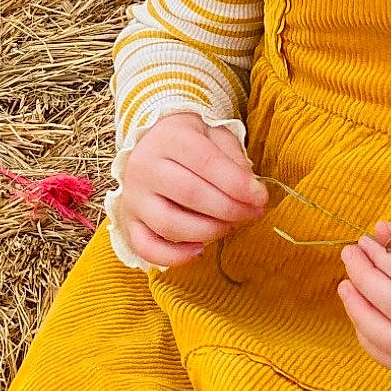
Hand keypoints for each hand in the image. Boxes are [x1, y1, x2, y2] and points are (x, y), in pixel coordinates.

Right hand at [119, 112, 267, 267]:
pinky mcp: (129, 221)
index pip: (206, 162)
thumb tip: (250, 191)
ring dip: (208, 231)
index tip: (261, 197)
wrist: (151, 143)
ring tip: (230, 226)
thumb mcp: (214, 134)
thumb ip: (233, 158)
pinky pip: (146, 247)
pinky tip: (199, 251)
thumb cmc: (190, 140)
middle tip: (253, 213)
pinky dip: (173, 256)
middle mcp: (144, 167)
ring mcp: (133, 197)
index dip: (237, 183)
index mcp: (168, 138)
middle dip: (230, 209)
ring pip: (169, 224)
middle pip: (190, 194)